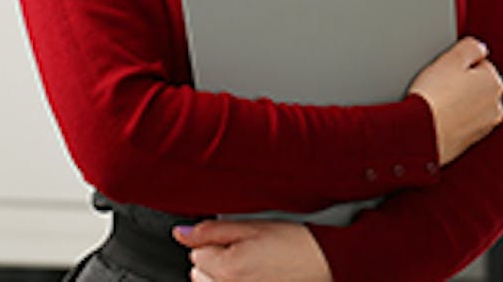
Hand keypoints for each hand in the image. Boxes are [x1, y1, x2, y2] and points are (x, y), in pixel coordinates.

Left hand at [173, 220, 331, 281]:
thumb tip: (179, 233)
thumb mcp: (251, 226)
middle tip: (245, 251)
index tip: (236, 239)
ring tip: (250, 265)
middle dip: (216, 259)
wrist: (323, 261)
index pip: (195, 251)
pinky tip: (251, 276)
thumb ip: (210, 231)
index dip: (215, 241)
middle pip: (198, 272)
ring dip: (221, 276)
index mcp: (227, 269)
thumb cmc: (293, 243)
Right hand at [409, 36, 502, 165]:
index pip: (479, 63)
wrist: (420, 134)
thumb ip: (472, 47)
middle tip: (439, 86)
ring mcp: (485, 127)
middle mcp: (496, 107)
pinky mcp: (471, 142)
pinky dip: (454, 119)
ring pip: (471, 105)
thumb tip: (481, 49)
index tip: (444, 71)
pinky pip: (463, 123)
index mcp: (495, 83)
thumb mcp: (452, 58)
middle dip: (461, 84)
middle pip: (477, 85)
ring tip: (437, 103)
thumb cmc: (434, 95)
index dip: (458, 64)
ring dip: (458, 102)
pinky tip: (438, 118)